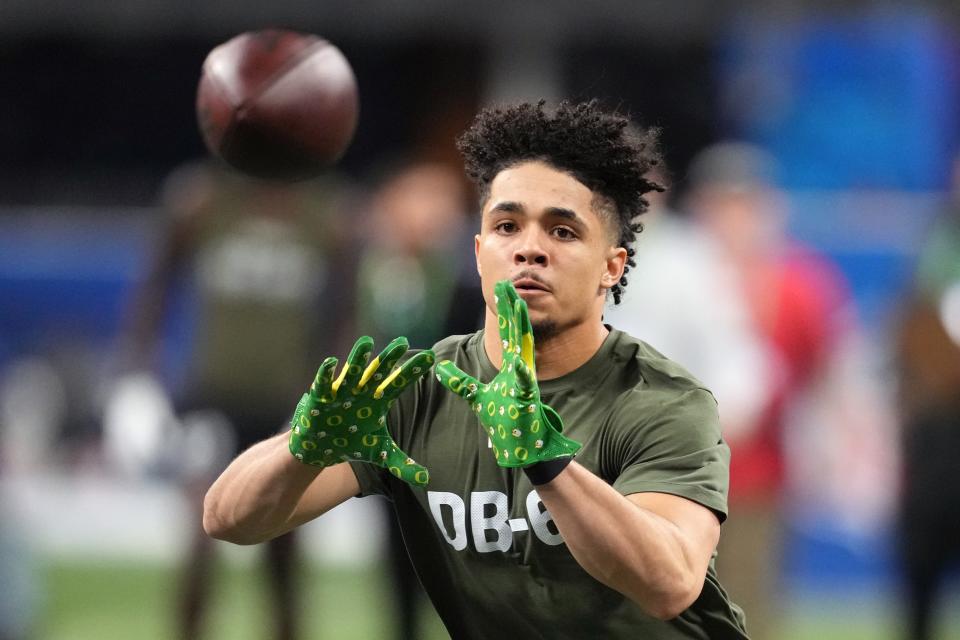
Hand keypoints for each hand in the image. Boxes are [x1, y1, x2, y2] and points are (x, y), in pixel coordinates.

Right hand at [289, 336, 433, 486]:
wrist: (320, 449)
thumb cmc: (352, 443)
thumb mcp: (380, 453)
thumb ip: (403, 464)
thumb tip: (427, 479)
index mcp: (379, 400)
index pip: (400, 383)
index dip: (413, 371)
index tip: (431, 358)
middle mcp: (362, 391)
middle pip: (378, 372)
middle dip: (389, 357)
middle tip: (403, 341)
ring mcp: (342, 392)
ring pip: (352, 372)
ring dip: (358, 358)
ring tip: (366, 343)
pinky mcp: (321, 398)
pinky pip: (324, 384)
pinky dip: (326, 374)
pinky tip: (331, 362)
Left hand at [435, 280, 580, 472]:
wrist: (521, 448)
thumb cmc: (506, 420)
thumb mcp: (476, 397)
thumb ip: (460, 381)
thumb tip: (439, 368)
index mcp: (511, 366)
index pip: (508, 332)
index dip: (505, 310)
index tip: (501, 288)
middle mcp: (521, 370)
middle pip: (517, 333)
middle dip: (513, 309)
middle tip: (509, 284)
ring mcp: (526, 384)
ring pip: (525, 351)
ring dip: (522, 329)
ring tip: (520, 306)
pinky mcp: (527, 403)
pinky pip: (526, 386)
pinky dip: (523, 375)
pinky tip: (519, 363)